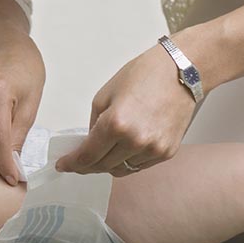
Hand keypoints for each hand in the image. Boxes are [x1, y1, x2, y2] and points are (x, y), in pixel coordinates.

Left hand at [55, 42, 197, 176]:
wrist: (180, 72)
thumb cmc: (144, 76)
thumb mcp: (105, 95)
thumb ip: (95, 123)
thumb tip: (90, 142)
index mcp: (116, 124)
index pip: (88, 155)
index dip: (73, 163)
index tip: (64, 165)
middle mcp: (136, 141)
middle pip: (103, 166)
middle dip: (87, 166)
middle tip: (78, 162)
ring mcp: (154, 149)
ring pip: (122, 169)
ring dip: (108, 164)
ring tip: (102, 153)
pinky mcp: (167, 152)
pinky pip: (140, 166)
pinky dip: (127, 161)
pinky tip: (122, 150)